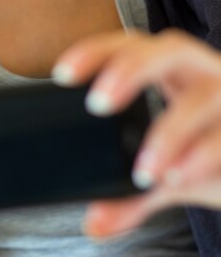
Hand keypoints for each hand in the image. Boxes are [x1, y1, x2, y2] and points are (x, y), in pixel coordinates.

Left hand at [52, 29, 220, 237]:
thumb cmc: (206, 150)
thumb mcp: (164, 165)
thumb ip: (130, 192)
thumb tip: (95, 222)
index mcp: (172, 69)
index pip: (130, 45)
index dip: (96, 51)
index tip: (62, 74)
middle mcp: (201, 73)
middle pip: (168, 49)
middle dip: (130, 70)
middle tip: (97, 103)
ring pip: (202, 95)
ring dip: (169, 131)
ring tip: (145, 169)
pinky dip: (200, 156)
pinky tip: (178, 175)